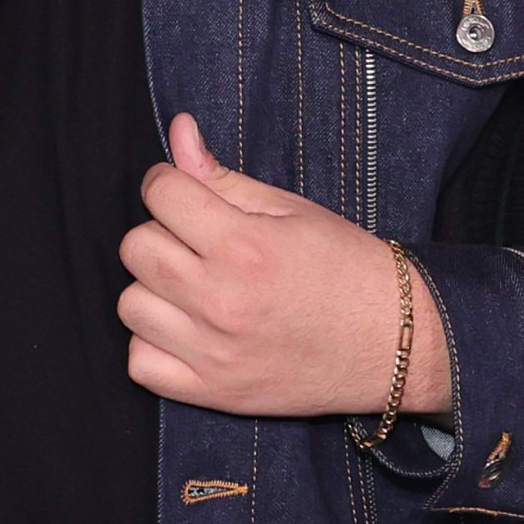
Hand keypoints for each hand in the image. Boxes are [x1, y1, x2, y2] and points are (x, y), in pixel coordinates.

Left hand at [123, 113, 455, 417]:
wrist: (393, 342)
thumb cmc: (347, 268)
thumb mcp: (292, 211)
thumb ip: (225, 176)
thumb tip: (178, 130)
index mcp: (245, 246)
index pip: (160, 194)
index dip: (168, 184)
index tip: (186, 194)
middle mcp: (221, 300)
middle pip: (136, 248)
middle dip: (161, 233)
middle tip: (198, 243)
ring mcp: (214, 352)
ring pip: (130, 305)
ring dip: (155, 290)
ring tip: (194, 288)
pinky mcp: (213, 393)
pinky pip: (140, 364)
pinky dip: (153, 345)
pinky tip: (187, 330)